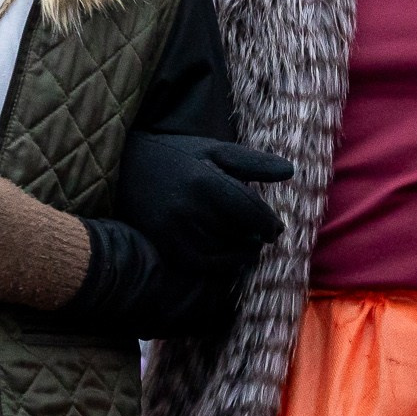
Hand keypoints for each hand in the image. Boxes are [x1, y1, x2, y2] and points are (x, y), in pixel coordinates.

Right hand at [111, 134, 292, 269]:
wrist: (126, 167)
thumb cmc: (177, 155)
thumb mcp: (214, 151)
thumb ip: (252, 163)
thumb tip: (290, 172)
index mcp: (206, 182)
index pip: (251, 214)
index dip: (269, 224)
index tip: (275, 228)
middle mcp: (190, 210)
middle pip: (239, 235)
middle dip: (254, 237)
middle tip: (260, 235)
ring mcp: (175, 231)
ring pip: (222, 252)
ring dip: (239, 251)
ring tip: (244, 243)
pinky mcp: (164, 245)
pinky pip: (201, 264)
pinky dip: (219, 263)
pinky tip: (225, 254)